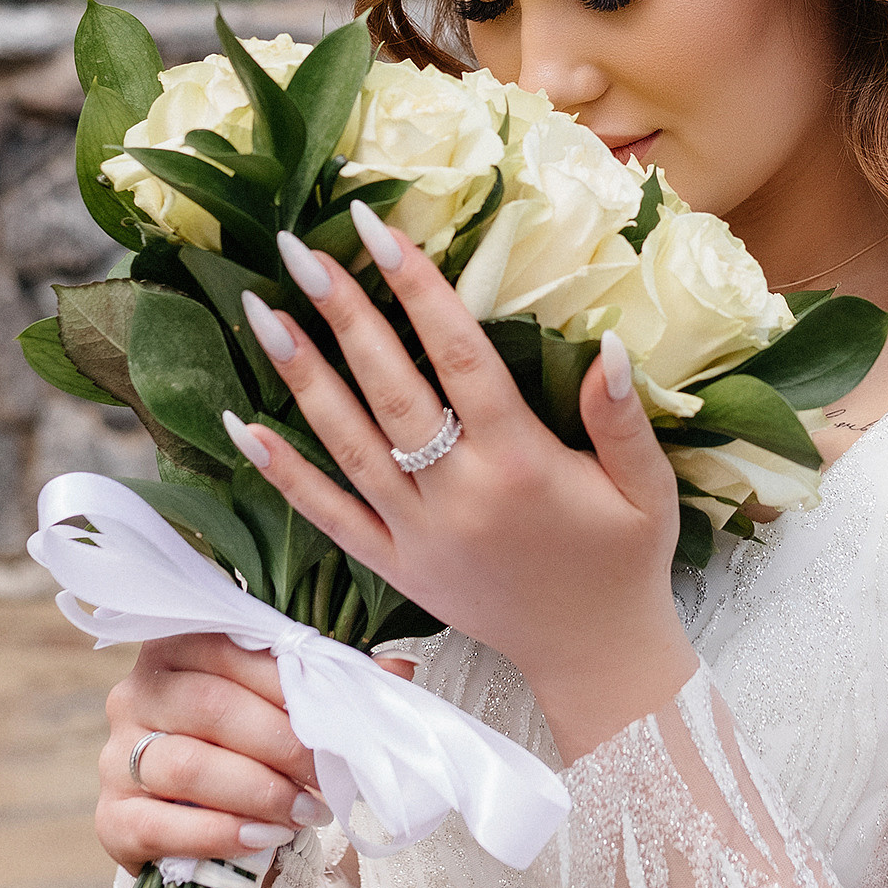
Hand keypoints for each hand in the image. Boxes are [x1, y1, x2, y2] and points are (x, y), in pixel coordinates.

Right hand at [97, 633, 337, 877]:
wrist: (214, 832)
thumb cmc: (254, 753)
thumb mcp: (291, 711)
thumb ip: (335, 682)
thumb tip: (399, 666)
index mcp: (177, 648)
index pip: (236, 653)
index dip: (295, 689)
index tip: (342, 722)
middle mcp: (135, 694)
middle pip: (213, 708)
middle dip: (286, 745)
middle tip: (333, 775)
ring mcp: (116, 757)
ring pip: (190, 766)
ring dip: (260, 792)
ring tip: (308, 812)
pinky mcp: (111, 818)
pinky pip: (161, 824)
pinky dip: (221, 833)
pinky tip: (264, 839)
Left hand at [227, 216, 697, 762]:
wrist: (595, 659)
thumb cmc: (625, 562)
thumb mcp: (648, 487)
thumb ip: (621, 416)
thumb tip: (604, 342)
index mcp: (522, 462)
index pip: (460, 357)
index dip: (417, 288)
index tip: (378, 229)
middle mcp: (460, 494)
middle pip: (391, 388)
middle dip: (344, 313)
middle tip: (299, 248)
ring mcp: (418, 533)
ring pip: (348, 442)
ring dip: (300, 375)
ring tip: (259, 312)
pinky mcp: (394, 568)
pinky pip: (327, 516)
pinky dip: (282, 473)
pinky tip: (239, 426)